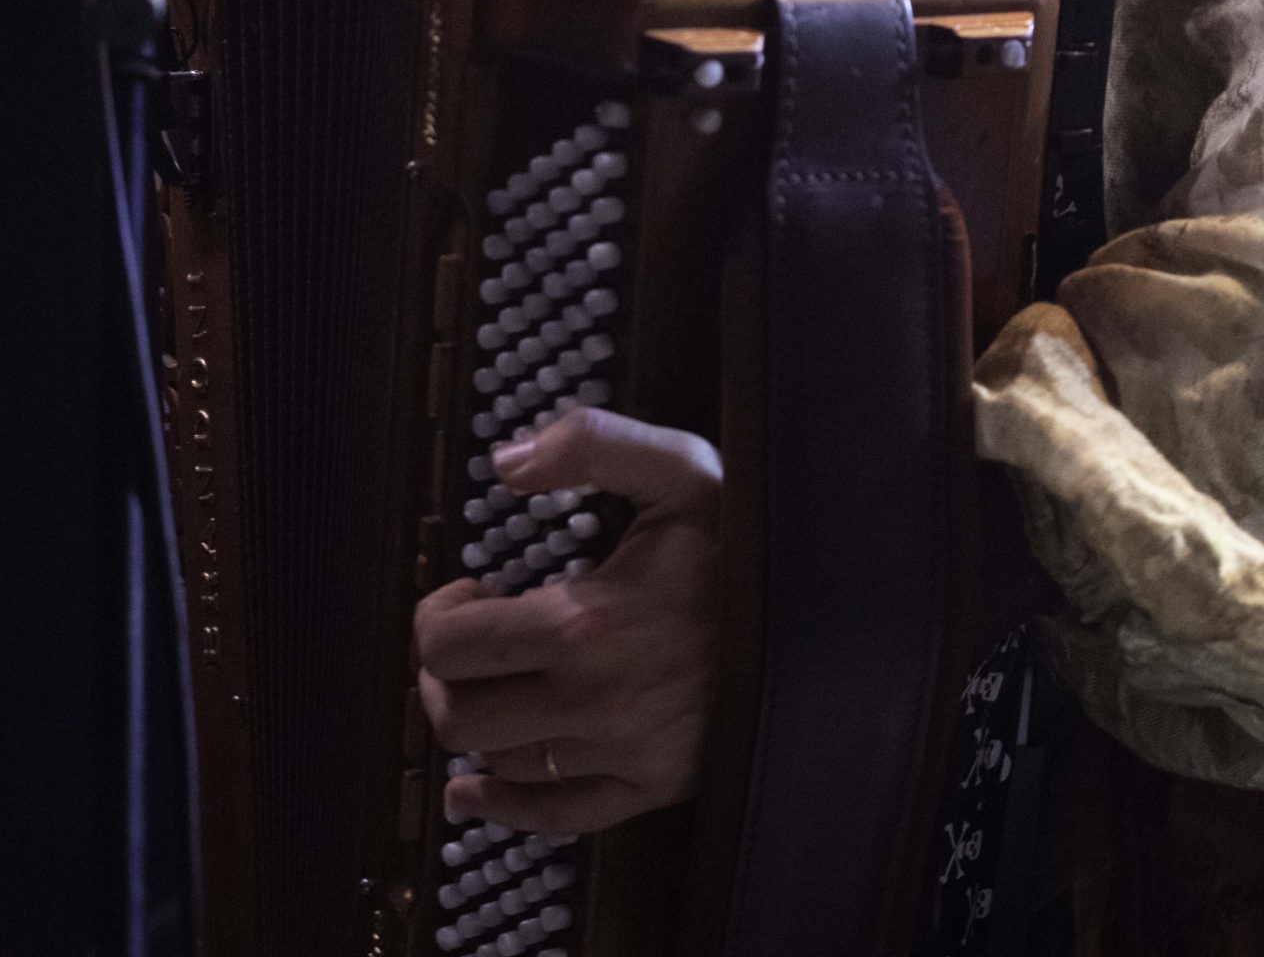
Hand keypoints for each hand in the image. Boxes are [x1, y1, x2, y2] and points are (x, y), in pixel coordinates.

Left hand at [415, 406, 721, 834]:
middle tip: (468, 639)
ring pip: (501, 765)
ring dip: (476, 726)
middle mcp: (593, 705)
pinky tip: (473, 792)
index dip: (438, 616)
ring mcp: (622, 756)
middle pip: (460, 715)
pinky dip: (503, 809)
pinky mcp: (650, 789)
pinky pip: (556, 819)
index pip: (453, 646)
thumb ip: (592, 443)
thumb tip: (504, 462)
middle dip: (443, 673)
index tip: (469, 592)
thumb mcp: (677, 469)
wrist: (824, 614)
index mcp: (584, 626)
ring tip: (493, 685)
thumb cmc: (742, 540)